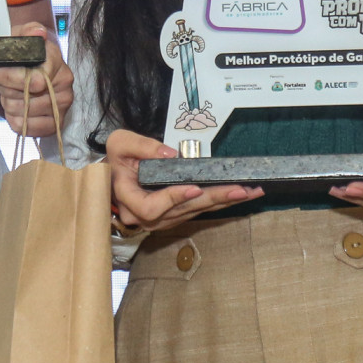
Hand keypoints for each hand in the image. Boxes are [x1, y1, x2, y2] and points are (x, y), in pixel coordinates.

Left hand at [0, 23, 73, 137]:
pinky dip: (16, 121)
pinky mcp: (57, 122)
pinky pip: (29, 129)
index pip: (33, 80)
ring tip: (11, 94)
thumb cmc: (25, 52)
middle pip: (25, 99)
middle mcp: (65, 83)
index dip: (7, 78)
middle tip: (3, 82)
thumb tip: (37, 32)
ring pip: (24, 114)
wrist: (33, 67)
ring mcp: (63, 104)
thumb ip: (28, 30)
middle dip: (6, 91)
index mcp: (56, 60)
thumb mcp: (22, 35)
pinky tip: (15, 110)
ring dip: (10, 105)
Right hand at [106, 128, 262, 231]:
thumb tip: (170, 154)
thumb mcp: (119, 143)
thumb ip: (141, 146)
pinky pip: (199, 210)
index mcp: (130, 199)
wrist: (113, 179)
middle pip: (184, 210)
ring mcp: (162, 219)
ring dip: (224, 202)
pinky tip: (239, 195)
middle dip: (214, 198)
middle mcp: (146, 216)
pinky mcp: (175, 215)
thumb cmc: (115, 161)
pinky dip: (220, 202)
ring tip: (249, 191)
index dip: (174, 199)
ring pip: (196, 212)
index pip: (151, 207)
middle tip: (240, 189)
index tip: (194, 187)